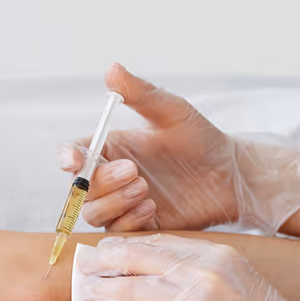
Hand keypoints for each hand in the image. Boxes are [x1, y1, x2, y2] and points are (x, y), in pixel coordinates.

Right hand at [58, 63, 299, 234]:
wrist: (231, 176)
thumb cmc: (201, 139)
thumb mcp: (172, 111)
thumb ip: (141, 93)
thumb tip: (113, 69)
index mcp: (110, 147)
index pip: (74, 153)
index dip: (67, 158)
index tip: (74, 161)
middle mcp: (110, 176)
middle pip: (80, 187)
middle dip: (101, 181)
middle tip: (135, 172)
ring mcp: (122, 203)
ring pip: (93, 212)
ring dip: (114, 202)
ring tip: (146, 189)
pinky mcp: (138, 226)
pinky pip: (116, 232)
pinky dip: (128, 220)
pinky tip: (153, 207)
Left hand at [78, 233, 299, 300]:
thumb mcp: (239, 281)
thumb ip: (198, 269)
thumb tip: (149, 264)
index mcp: (217, 257)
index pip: (156, 242)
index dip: (125, 246)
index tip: (106, 249)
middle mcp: (202, 277)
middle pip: (135, 260)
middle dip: (104, 262)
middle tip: (85, 266)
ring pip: (129, 293)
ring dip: (103, 293)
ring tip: (90, 293)